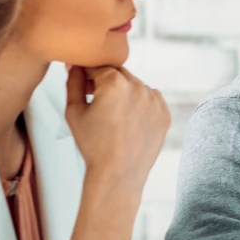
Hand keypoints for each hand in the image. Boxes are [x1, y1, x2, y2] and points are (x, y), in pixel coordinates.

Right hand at [64, 65, 168, 194]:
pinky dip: (139, 104)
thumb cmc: (93, 144)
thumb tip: (75, 65)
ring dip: (123, 91)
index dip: (86, 71)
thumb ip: (74, 82)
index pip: (97, 65)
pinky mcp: (165, 113)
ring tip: (111, 113)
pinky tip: (127, 120)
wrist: (118, 174)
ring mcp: (155, 100)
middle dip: (105, 80)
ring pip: (135, 85)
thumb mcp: (74, 111)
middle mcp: (139, 86)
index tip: (81, 78)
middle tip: (93, 95)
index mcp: (114, 83)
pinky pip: (150, 100)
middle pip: (118, 73)